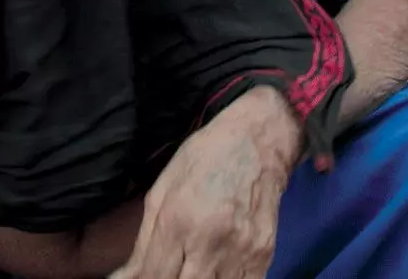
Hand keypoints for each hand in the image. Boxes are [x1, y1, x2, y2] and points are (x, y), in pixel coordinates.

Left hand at [109, 87, 300, 278]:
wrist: (256, 141)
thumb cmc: (203, 159)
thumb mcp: (163, 190)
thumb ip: (144, 241)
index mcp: (178, 219)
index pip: (153, 277)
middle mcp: (209, 241)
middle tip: (169, 270)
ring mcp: (240, 251)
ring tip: (191, 268)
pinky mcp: (263, 255)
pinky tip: (216, 271)